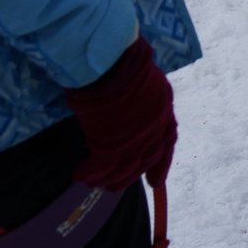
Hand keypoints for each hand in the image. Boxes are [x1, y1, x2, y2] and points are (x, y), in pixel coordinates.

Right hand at [66, 37, 176, 190]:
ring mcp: (136, 139)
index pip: (168, 143)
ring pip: (122, 169)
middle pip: (144, 160)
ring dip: (106, 179)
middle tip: (113, 186)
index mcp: (164, 108)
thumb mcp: (142, 79)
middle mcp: (154, 128)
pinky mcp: (114, 146)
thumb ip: (140, 100)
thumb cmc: (122, 61)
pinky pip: (100, 168)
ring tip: (93, 183)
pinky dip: (89, 173)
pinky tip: (80, 174)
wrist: (112, 62)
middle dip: (128, 176)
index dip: (161, 164)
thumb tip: (127, 113)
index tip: (156, 182)